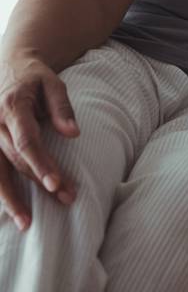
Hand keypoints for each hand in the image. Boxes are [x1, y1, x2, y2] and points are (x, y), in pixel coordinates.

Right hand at [0, 55, 79, 228]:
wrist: (9, 68)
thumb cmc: (35, 78)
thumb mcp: (53, 83)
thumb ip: (62, 108)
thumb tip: (73, 134)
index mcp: (13, 106)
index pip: (26, 142)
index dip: (40, 164)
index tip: (56, 184)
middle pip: (16, 160)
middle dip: (39, 182)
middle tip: (65, 199)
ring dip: (11, 200)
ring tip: (26, 223)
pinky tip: (10, 210)